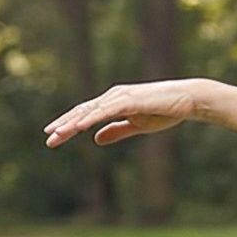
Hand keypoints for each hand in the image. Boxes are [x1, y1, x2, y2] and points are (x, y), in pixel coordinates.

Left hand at [43, 81, 210, 148]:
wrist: (188, 100)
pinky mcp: (129, 100)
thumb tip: (96, 139)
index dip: (69, 125)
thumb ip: (116, 131)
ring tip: (56, 135)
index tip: (53, 136)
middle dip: (64, 125)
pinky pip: (105, 111)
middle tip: (47, 138)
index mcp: (114, 102)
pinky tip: (78, 128)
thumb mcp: (136, 126)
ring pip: (90, 112)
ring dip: (72, 124)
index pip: (86, 114)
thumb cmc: (165, 111)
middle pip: (83, 112)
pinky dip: (90, 119)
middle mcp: (113, 97)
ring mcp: (120, 97)